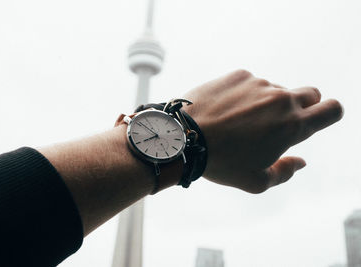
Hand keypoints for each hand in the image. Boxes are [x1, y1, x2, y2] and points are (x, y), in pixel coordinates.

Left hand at [183, 70, 342, 192]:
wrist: (183, 137)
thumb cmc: (220, 162)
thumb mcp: (255, 181)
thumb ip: (285, 172)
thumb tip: (301, 162)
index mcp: (292, 125)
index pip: (332, 109)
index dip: (329, 115)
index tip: (316, 121)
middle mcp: (280, 99)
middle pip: (311, 94)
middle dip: (303, 107)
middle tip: (278, 124)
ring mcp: (259, 83)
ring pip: (276, 91)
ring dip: (267, 103)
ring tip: (239, 122)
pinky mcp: (238, 75)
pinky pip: (251, 83)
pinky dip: (245, 94)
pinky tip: (225, 110)